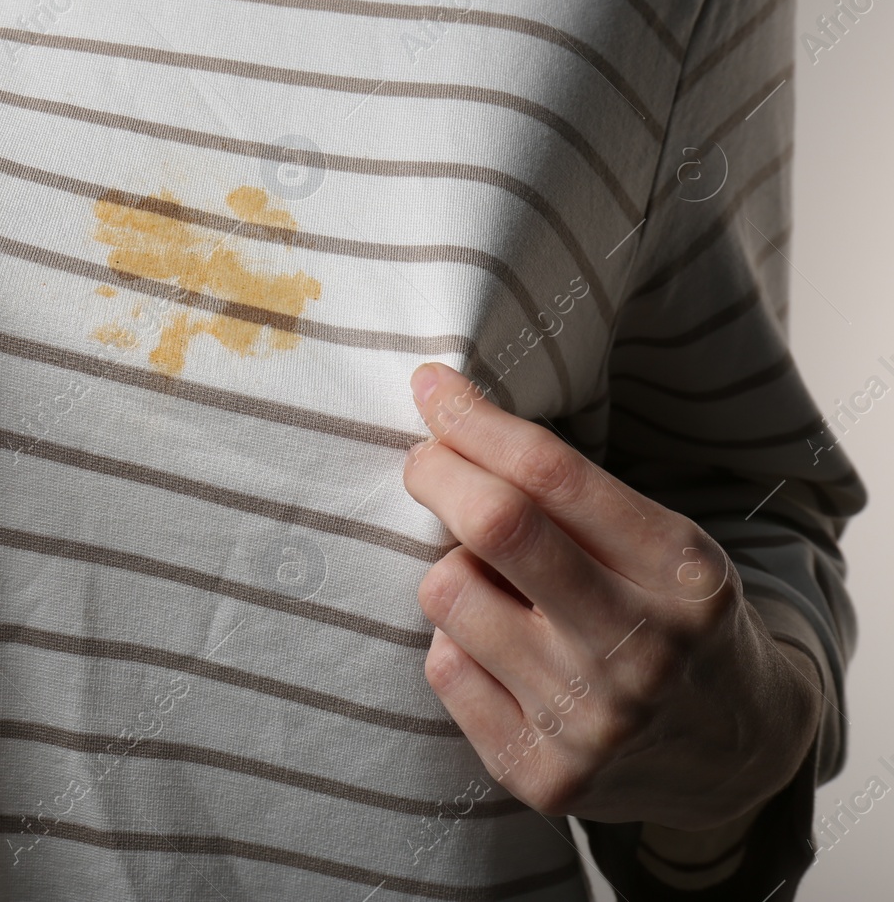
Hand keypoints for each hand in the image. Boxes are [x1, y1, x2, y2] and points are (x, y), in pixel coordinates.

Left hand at [399, 361, 820, 830]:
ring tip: (497, 589)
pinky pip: (442, 665)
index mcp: (682, 573)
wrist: (735, 754)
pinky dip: (456, 643)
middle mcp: (641, 648)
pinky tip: (501, 654)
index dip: (475, 420)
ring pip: (447, 593)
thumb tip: (446, 420)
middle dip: (437, 471)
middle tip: (426, 461)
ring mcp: (589, 720)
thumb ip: (572, 495)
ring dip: (454, 573)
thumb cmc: (675, 619)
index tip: (432, 388)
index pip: (551, 474)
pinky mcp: (540, 773)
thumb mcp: (666, 546)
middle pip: (494, 524)